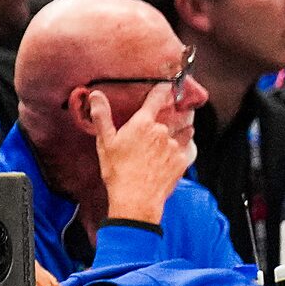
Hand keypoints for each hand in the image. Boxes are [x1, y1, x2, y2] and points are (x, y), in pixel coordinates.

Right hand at [88, 83, 195, 228]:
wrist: (136, 199)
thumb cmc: (118, 171)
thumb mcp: (105, 142)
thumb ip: (102, 116)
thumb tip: (96, 95)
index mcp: (143, 123)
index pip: (158, 97)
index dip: (163, 89)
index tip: (166, 86)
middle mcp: (163, 130)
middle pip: (172, 115)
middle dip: (169, 115)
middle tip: (162, 122)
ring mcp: (176, 145)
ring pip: (184, 130)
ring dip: (180, 130)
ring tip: (170, 137)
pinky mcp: (184, 159)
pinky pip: (189, 147)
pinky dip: (185, 146)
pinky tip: (175, 152)